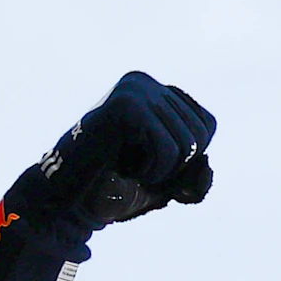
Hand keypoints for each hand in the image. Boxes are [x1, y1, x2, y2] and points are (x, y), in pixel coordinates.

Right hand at [32, 71, 217, 225]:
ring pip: (188, 142)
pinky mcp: (126, 105)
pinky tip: (128, 169)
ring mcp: (134, 90)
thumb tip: (205, 162)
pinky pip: (170, 148)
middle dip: (178, 166)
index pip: (207, 125)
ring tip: (131, 167)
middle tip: (139, 168)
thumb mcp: (170, 183)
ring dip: (164, 172)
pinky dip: (155, 172)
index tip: (151, 161)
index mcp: (155, 91)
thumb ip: (196, 178)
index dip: (189, 158)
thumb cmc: (119, 187)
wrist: (72, 198)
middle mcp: (144, 82)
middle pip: (200, 133)